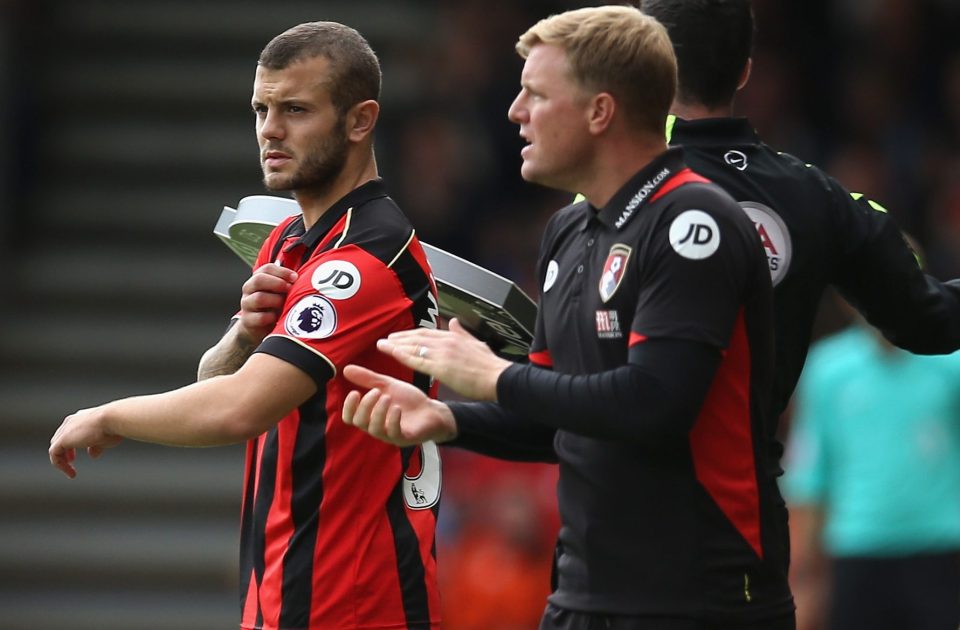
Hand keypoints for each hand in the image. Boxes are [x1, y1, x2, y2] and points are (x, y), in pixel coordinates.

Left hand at [49, 407, 122, 478]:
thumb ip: (96, 447)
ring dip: (61, 459)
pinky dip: (60, 464)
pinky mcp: (62, 439)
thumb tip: (92, 455)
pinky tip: (71, 472)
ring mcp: (65, 430)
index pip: (71, 431)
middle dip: (65, 451)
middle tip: (71, 460)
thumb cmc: (113, 427)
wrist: (111, 419)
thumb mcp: (104, 439)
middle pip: (60, 438)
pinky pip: (54, 454)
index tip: (78, 455)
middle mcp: (71, 422)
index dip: (73, 444)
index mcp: (81, 418)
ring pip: (55, 446)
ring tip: (69, 469)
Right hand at [237, 263, 297, 343]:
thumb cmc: (273, 306)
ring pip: (259, 298)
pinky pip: (261, 317)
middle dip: (278, 283)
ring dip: (276, 300)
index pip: (266, 269)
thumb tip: (306, 278)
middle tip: (290, 289)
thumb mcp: (279, 293)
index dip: (282, 271)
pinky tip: (278, 318)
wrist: (257, 327)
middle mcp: (249, 290)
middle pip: (258, 280)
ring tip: (285, 304)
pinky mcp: (248, 321)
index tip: (295, 277)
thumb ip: (287, 284)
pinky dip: (272, 317)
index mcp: (257, 279)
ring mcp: (246, 305)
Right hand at [342, 365, 456, 445]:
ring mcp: (390, 435)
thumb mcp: (387, 386)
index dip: (349, 407)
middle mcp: (377, 427)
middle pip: (360, 422)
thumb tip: (346, 369)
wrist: (433, 409)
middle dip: (365, 406)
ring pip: (374, 429)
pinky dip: (393, 420)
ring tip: (387, 397)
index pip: (350, 418)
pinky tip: (397, 408)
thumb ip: (368, 379)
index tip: (354, 392)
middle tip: (376, 392)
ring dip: (378, 412)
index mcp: (370, 415)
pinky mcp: (405, 438)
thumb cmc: (408, 400)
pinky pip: (393, 434)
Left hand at [377, 318, 511, 400]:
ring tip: (383, 345)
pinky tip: (392, 354)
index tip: (400, 335)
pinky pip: (417, 360)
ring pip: (414, 346)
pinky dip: (403, 355)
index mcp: (454, 337)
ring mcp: (443, 354)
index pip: (427, 332)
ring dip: (396, 345)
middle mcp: (446, 341)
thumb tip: (454, 322)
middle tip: (385, 339)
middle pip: (417, 337)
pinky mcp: (441, 367)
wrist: (498, 378)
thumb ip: (462, 333)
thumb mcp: (476, 343)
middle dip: (399, 338)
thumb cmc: (490, 367)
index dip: (411, 334)